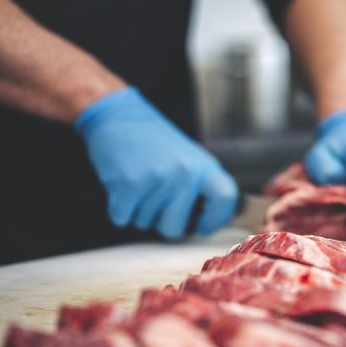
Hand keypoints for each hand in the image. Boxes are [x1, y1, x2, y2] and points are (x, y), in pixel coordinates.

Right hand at [75, 86, 237, 237]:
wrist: (120, 118)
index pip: (226, 199)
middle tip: (155, 201)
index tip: (201, 226)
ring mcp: (158, 178)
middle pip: (175, 228)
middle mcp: (185, 173)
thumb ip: (202, 188)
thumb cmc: (155, 144)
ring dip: (138, 211)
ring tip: (139, 184)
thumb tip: (212, 221)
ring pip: (146, 223)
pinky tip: (123, 186)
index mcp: (204, 166)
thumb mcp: (190, 159)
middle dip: (161, 223)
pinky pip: (123, 219)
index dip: (215, 220)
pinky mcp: (130, 184)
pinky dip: (119, 209)